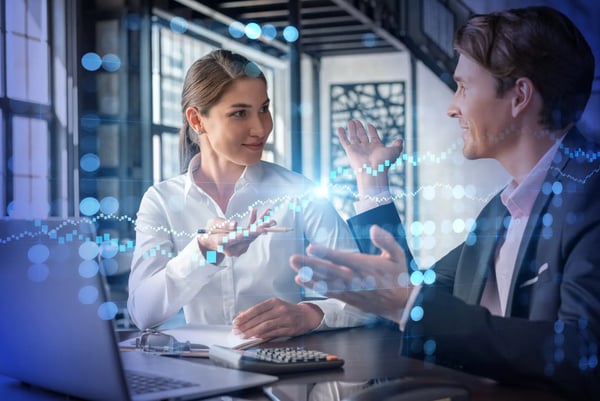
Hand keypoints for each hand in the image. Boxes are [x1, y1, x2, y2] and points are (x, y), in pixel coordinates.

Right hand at [197, 208, 274, 260]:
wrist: (208, 241)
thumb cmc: (209, 231)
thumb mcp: (213, 224)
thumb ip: (224, 225)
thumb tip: (235, 225)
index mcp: (223, 243)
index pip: (239, 237)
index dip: (251, 232)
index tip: (262, 229)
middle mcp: (232, 249)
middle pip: (249, 237)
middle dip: (261, 227)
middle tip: (272, 221)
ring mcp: (237, 249)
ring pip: (251, 235)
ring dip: (260, 223)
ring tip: (267, 211)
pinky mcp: (242, 245)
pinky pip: (250, 234)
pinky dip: (254, 224)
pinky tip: (255, 212)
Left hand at [232, 298, 322, 339]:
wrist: (306, 315)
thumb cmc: (287, 311)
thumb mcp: (273, 306)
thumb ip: (258, 311)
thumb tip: (242, 315)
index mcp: (274, 302)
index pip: (256, 309)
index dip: (245, 316)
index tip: (236, 322)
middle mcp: (280, 309)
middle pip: (259, 318)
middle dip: (246, 326)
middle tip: (237, 331)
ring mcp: (285, 319)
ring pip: (265, 326)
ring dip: (252, 332)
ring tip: (243, 336)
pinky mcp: (289, 329)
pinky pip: (273, 333)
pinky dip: (263, 336)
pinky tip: (256, 338)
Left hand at [289, 225, 411, 322]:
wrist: (401, 304)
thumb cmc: (398, 276)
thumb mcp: (398, 255)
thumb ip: (386, 241)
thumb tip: (375, 228)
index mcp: (366, 266)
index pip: (343, 258)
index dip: (326, 252)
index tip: (311, 246)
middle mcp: (356, 279)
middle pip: (329, 271)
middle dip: (310, 264)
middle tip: (293, 258)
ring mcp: (351, 290)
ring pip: (326, 283)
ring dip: (309, 275)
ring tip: (294, 269)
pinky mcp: (348, 299)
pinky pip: (329, 292)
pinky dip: (315, 287)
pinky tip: (302, 280)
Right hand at [338, 120, 402, 198]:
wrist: (372, 171)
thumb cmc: (384, 163)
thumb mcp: (395, 151)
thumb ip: (398, 145)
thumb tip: (400, 140)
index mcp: (376, 147)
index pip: (373, 136)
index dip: (372, 130)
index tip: (369, 124)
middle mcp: (366, 148)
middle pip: (362, 135)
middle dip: (360, 128)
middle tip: (356, 120)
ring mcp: (358, 149)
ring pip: (354, 137)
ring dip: (352, 129)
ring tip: (351, 121)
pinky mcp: (350, 151)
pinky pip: (344, 141)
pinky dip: (342, 135)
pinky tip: (340, 128)